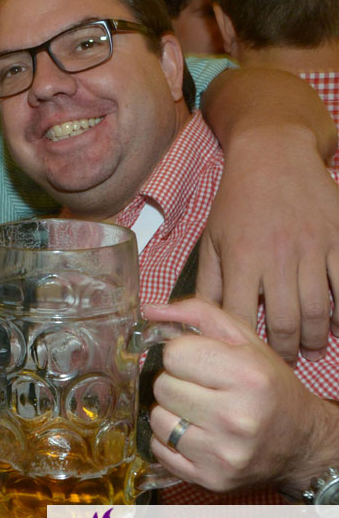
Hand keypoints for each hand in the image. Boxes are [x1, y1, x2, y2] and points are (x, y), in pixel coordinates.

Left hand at [143, 298, 330, 492]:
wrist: (301, 443)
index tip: (200, 363)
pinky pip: (159, 450)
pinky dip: (170, 441)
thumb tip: (150, 311)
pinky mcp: (211, 479)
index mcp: (247, 376)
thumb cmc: (268, 386)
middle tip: (201, 389)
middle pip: (161, 387)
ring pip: (157, 419)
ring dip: (171, 413)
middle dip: (176, 383)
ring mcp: (223, 452)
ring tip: (198, 413)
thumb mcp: (244, 341)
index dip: (183, 355)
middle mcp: (236, 417)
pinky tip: (197, 435)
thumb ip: (198, 314)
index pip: (173, 354)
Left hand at [196, 127, 338, 360]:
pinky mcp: (337, 239)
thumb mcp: (212, 238)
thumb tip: (192, 317)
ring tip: (311, 350)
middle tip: (285, 362)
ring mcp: (311, 248)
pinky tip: (337, 325)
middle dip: (286, 349)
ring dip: (316, 338)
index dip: (243, 344)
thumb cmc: (238, 201)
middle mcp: (276, 256)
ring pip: (318, 309)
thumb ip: (208, 281)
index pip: (239, 315)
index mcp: (241, 258)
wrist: (274, 155)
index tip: (246, 358)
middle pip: (284, 320)